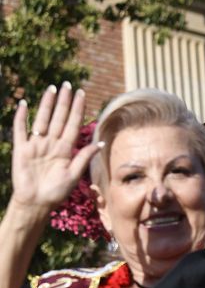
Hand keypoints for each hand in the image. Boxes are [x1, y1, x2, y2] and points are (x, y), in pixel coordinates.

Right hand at [9, 83, 100, 217]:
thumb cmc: (57, 192)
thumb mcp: (74, 174)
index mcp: (65, 149)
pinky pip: (21, 130)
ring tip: (51, 89)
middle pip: (58, 118)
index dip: (77, 109)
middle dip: (63, 101)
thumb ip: (84, 157)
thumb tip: (100, 142)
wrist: (37, 203)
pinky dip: (22, 118)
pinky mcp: (22, 149)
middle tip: (67, 84)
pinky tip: (24, 104)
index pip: (73, 124)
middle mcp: (52, 144)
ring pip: (42, 120)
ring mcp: (36, 145)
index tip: (81, 94)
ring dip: (46, 104)